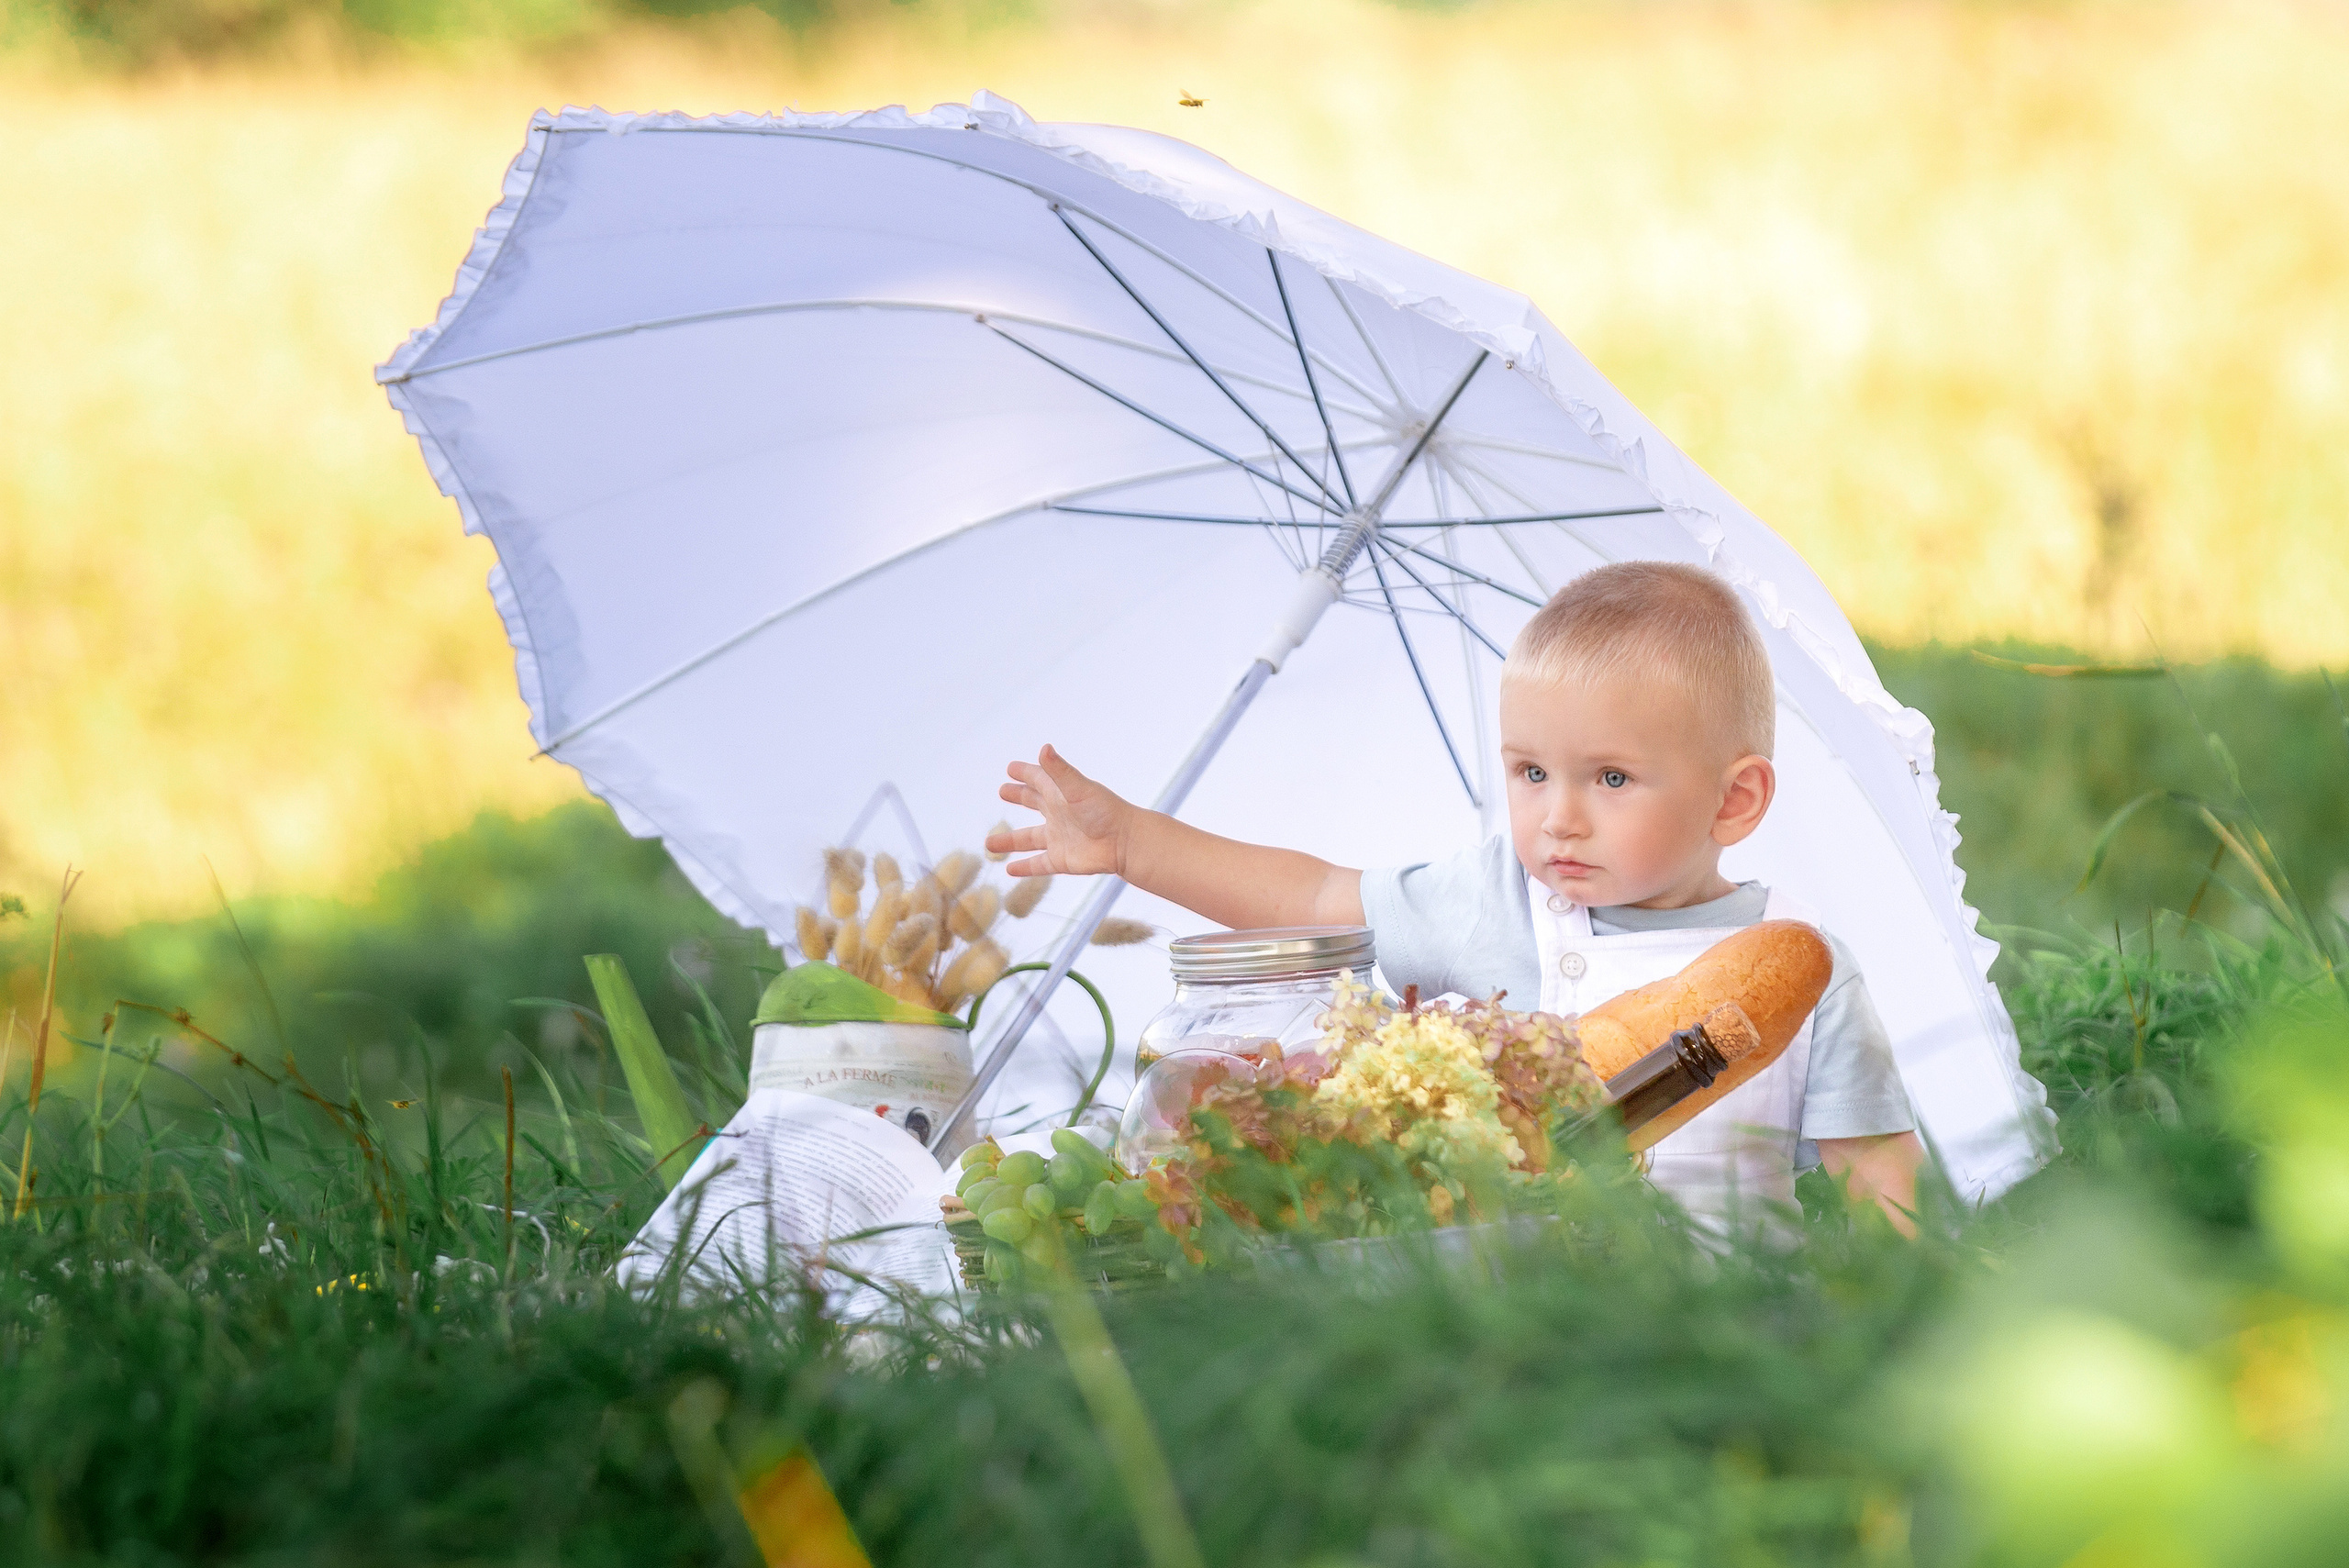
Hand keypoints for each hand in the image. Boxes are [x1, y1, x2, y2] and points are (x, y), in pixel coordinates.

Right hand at [989, 746, 1132, 877]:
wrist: (1124, 843)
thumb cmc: (1105, 811)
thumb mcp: (1079, 788)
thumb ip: (1060, 771)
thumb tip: (1044, 748)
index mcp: (1060, 794)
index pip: (1038, 779)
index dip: (1025, 773)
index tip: (1011, 768)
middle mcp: (1057, 814)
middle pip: (1033, 803)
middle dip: (1018, 796)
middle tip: (1003, 791)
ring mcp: (1058, 838)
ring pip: (1027, 839)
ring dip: (1009, 842)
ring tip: (989, 843)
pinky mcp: (1061, 860)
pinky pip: (1038, 864)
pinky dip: (1024, 867)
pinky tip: (1009, 870)